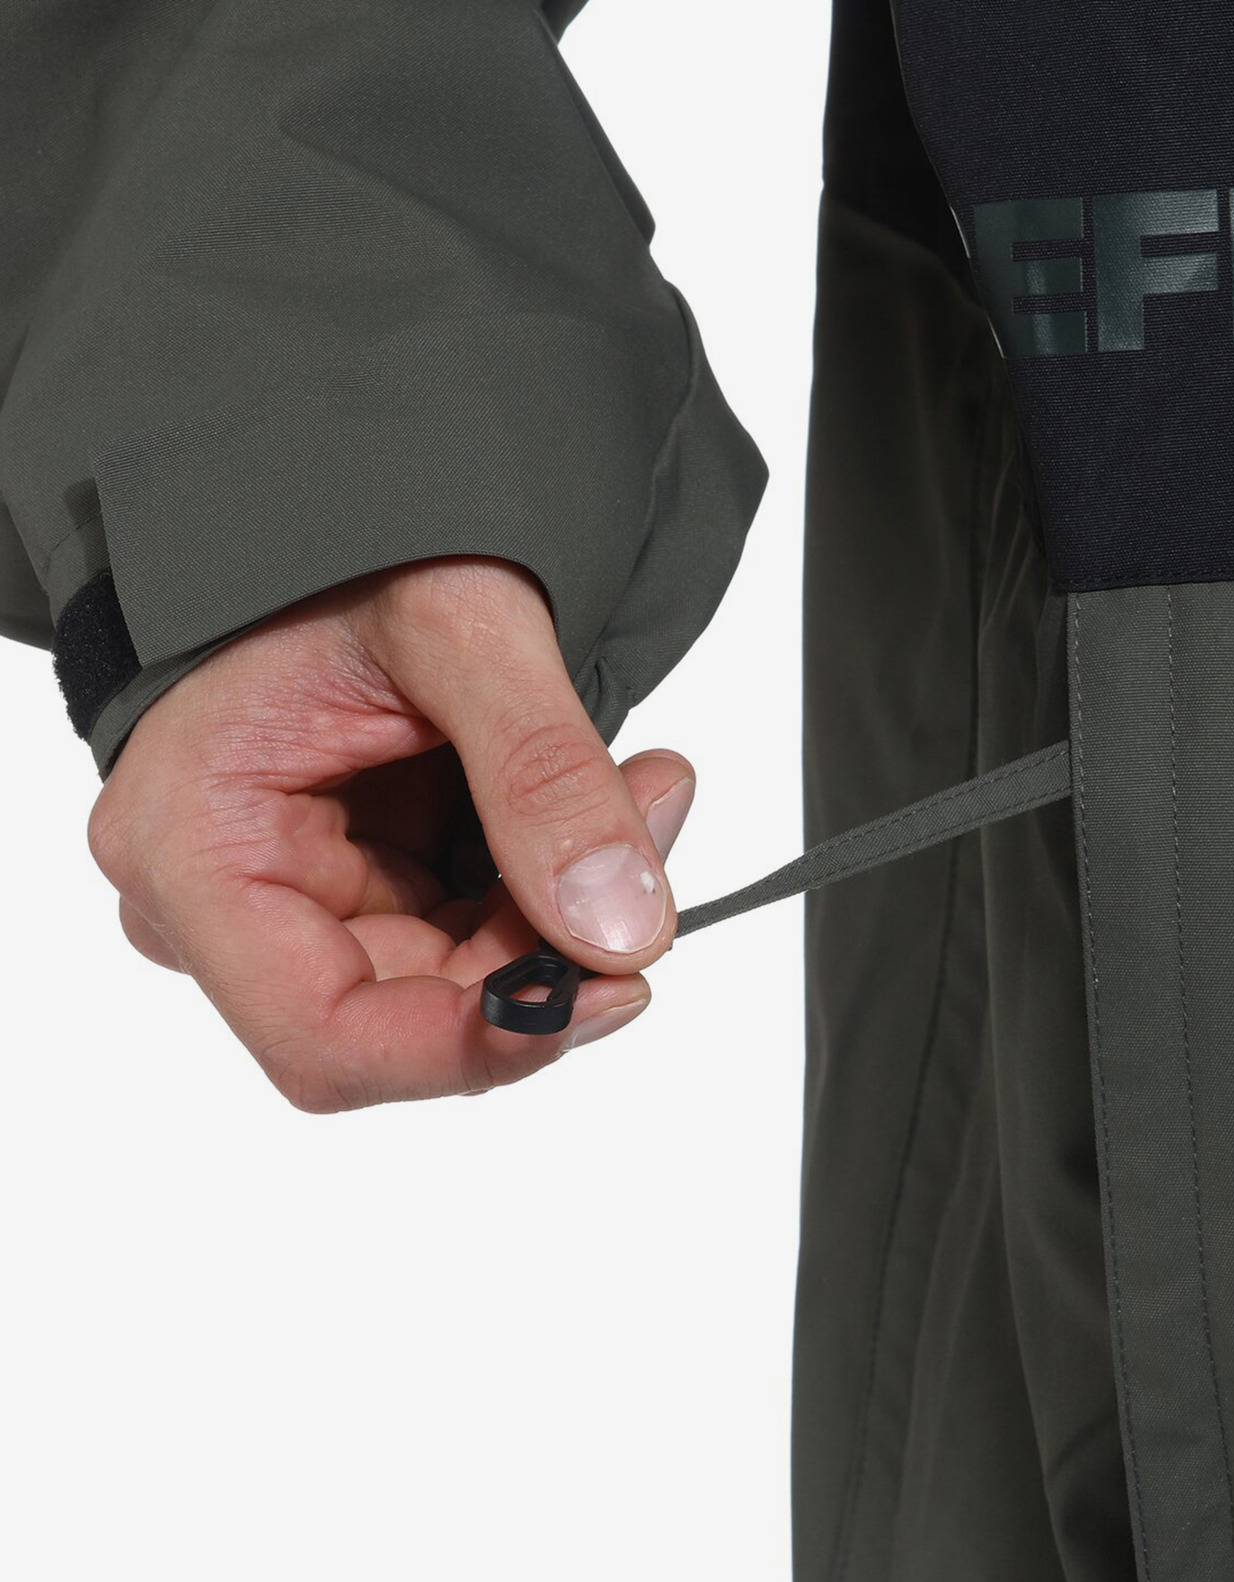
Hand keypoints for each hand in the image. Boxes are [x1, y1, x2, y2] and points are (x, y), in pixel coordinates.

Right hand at [87, 557, 694, 1109]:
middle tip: (653, 833)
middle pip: (405, 1017)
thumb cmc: (340, 539)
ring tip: (637, 792)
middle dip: (547, 949)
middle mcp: (211, 901)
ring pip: (450, 985)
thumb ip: (545, 776)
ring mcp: (279, 900)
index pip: (324, 1039)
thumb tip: (623, 932)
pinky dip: (541, 889)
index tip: (604, 991)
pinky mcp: (343, 888)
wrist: (322, 496)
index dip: (474, 1047)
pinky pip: (460, 937)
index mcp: (193, 844)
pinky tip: (590, 809)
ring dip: (560, 916)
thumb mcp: (461, 625)